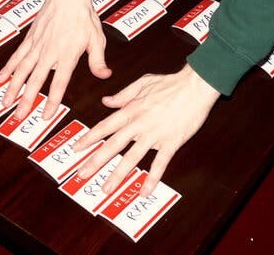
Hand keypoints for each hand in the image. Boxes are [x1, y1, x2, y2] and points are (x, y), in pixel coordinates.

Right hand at [0, 0, 111, 119]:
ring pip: (21, 70)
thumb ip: (98, 60)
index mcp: (67, 55)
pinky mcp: (29, 38)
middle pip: (35, 81)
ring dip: (12, 88)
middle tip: (18, 116)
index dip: (51, 101)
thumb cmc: (83, 16)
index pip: (58, 83)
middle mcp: (49, 52)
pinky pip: (16, 56)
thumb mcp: (97, 39)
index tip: (44, 116)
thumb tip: (104, 76)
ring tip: (4, 103)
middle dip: (26, 100)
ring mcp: (36, 45)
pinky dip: (7, 68)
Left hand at [73, 64, 219, 196]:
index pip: (105, 127)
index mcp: (131, 110)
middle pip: (113, 145)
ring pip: (132, 158)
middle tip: (82, 174)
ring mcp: (154, 135)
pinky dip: (152, 179)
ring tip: (106, 188)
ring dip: (117, 174)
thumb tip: (105, 101)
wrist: (196, 86)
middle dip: (95, 161)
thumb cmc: (170, 83)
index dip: (89, 138)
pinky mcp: (171, 143)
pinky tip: (144, 192)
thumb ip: (123, 94)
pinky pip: (159, 164)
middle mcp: (139, 124)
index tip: (76, 149)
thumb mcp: (142, 83)